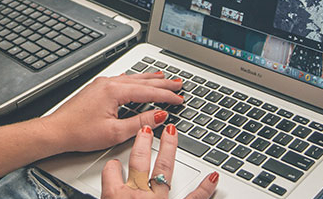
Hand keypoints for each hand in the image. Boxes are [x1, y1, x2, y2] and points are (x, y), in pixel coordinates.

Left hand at [43, 72, 183, 153]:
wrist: (56, 131)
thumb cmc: (79, 132)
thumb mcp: (115, 132)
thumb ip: (140, 123)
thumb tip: (159, 116)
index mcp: (114, 91)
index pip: (148, 91)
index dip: (166, 96)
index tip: (179, 98)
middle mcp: (108, 83)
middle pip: (142, 81)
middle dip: (163, 83)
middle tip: (179, 84)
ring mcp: (102, 84)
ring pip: (132, 78)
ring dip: (150, 79)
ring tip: (164, 78)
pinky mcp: (97, 89)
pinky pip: (122, 80)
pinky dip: (135, 81)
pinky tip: (137, 80)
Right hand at [101, 124, 217, 198]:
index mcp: (114, 197)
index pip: (110, 171)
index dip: (111, 167)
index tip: (114, 165)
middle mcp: (136, 195)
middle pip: (138, 161)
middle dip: (142, 142)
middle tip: (146, 129)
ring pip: (163, 168)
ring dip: (168, 149)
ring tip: (172, 133)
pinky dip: (205, 188)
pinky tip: (213, 176)